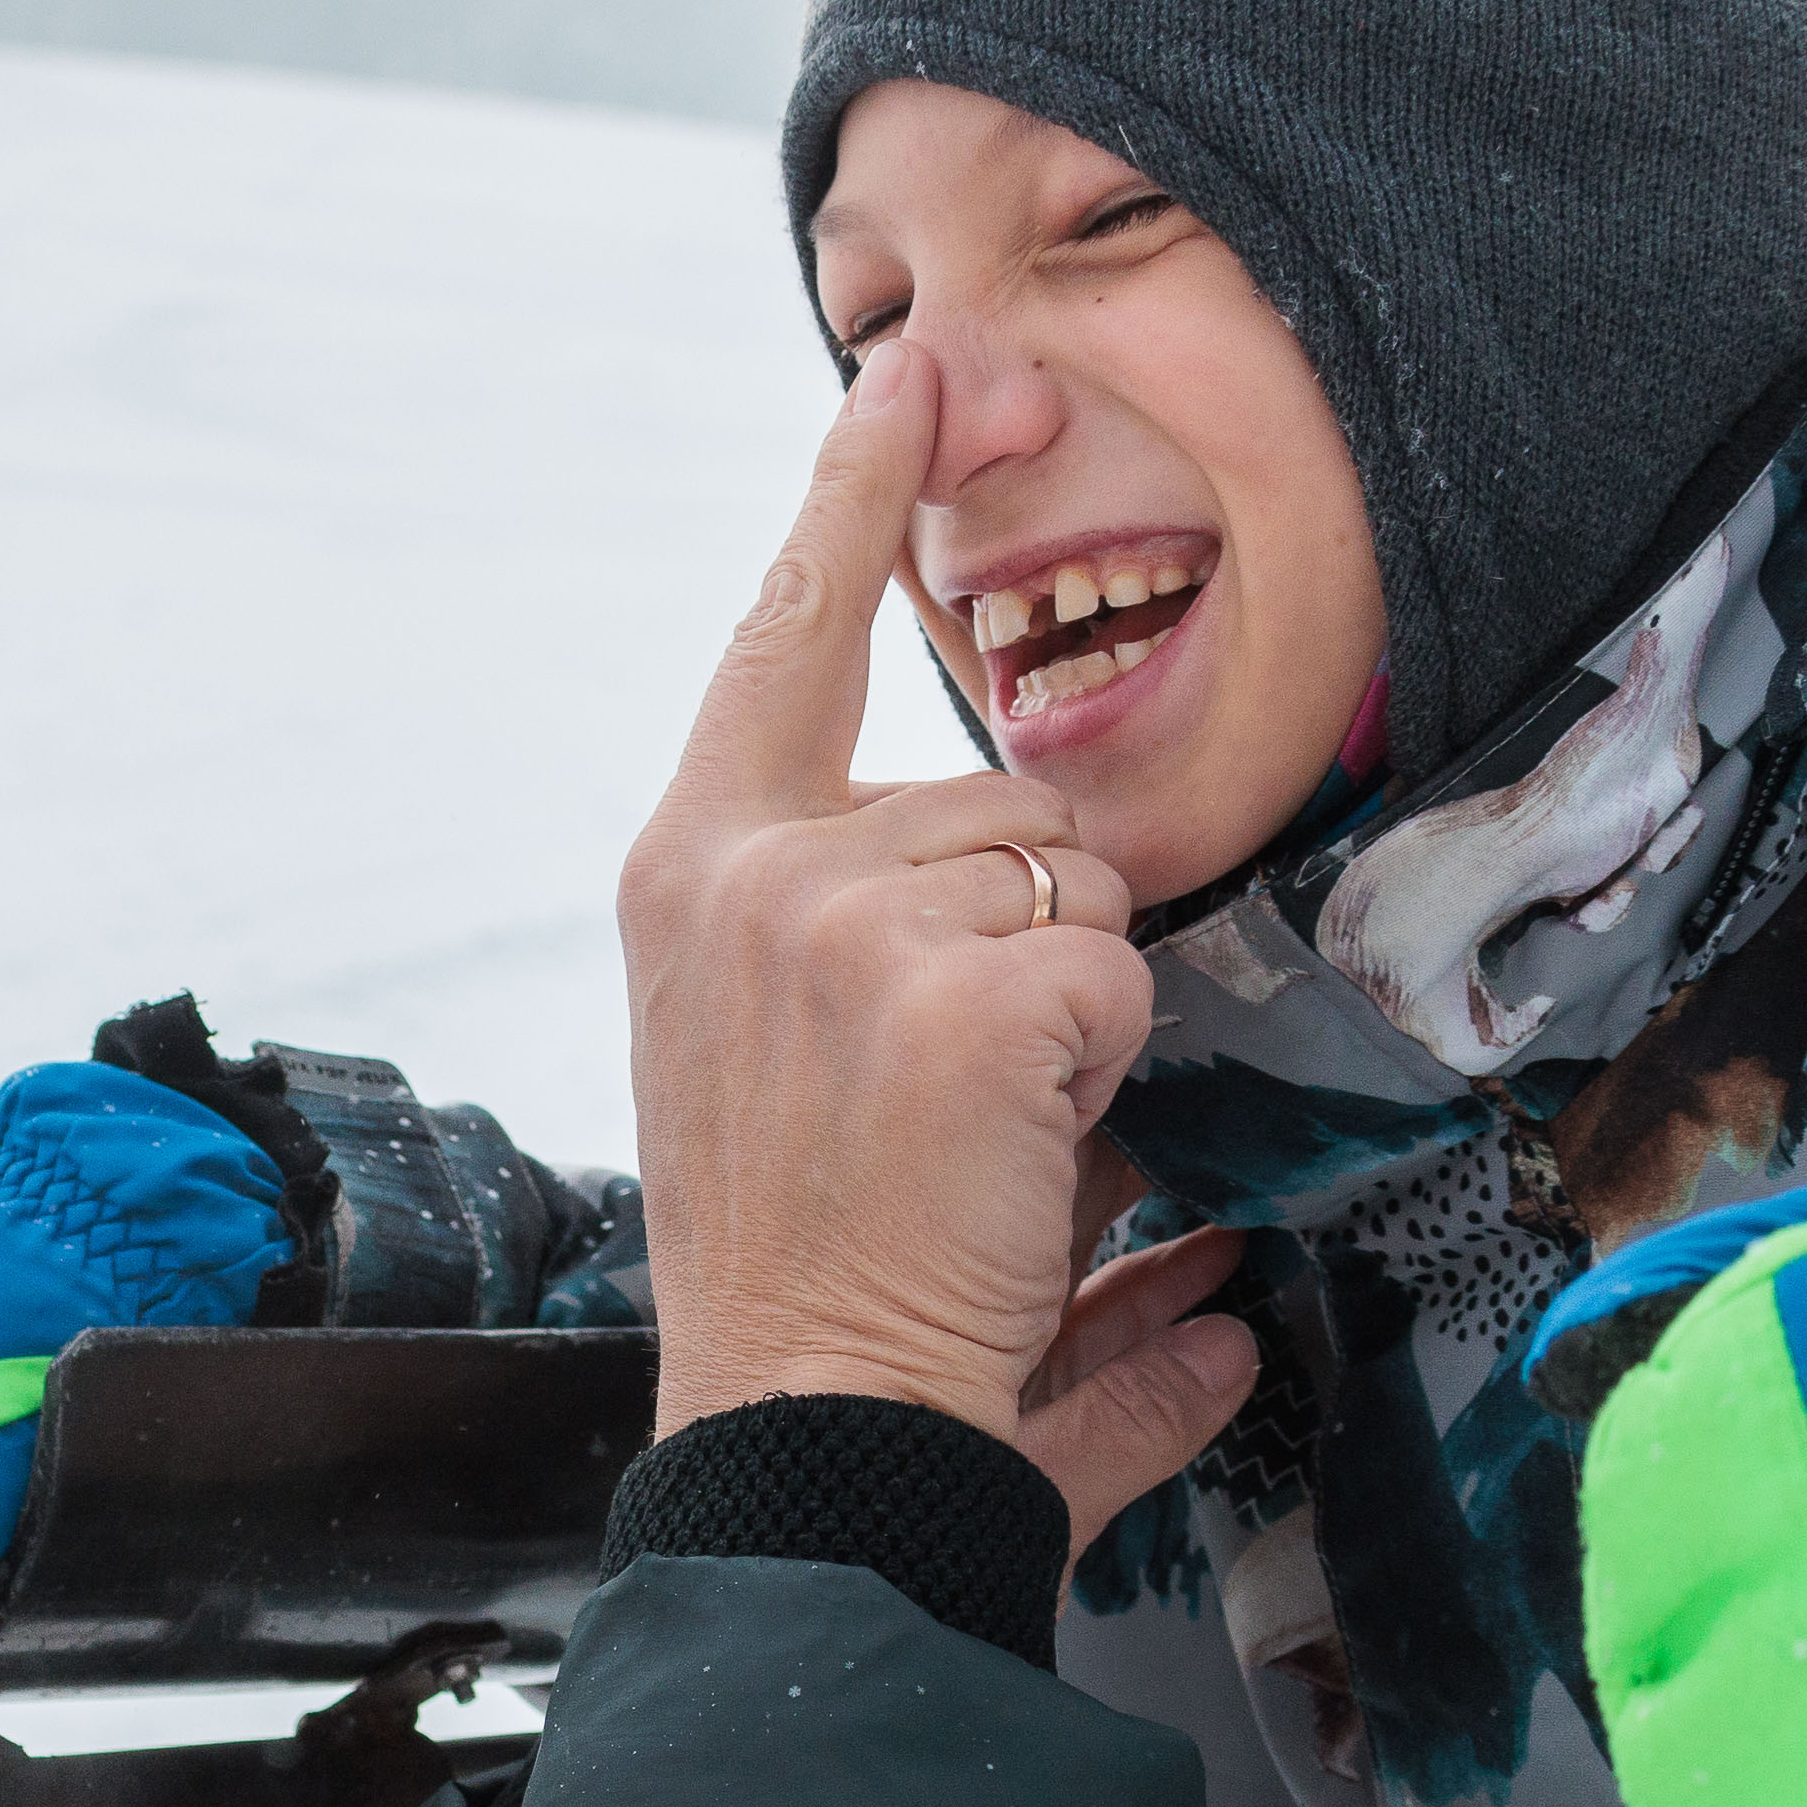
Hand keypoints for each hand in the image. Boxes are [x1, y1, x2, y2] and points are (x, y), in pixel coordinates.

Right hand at [620, 359, 1256, 1542]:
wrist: (801, 1437)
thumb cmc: (805, 1281)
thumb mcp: (779, 1068)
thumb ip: (875, 946)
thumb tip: (1036, 889)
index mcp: (690, 871)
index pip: (783, 632)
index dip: (856, 490)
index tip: (910, 369)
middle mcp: (744, 869)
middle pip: (1002, 796)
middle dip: (1030, 931)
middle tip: (953, 1098)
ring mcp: (843, 921)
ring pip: (1074, 881)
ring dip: (1070, 1013)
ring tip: (974, 1139)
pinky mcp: (954, 993)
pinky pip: (1117, 971)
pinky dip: (1105, 1077)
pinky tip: (1017, 1165)